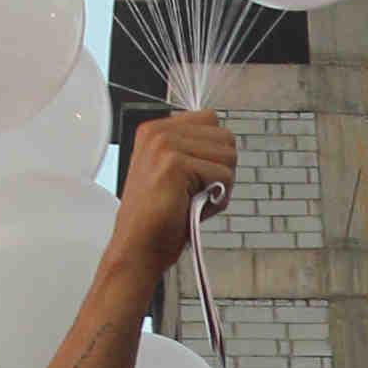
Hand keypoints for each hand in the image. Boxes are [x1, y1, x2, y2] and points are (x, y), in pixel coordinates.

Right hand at [117, 108, 236, 278]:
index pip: (211, 120)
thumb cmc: (159, 218)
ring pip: (228, 155)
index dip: (213, 154)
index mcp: (155, 129)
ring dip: (220, 186)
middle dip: (220, 170)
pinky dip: (217, 199)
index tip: (194, 178)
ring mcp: (164, 145)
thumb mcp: (176, 172)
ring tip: (194, 200)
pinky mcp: (174, 162)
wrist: (139, 247)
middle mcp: (158, 131)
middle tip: (196, 193)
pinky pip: (223, 175)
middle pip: (225, 137)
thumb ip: (195, 149)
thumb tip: (227, 142)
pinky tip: (193, 208)